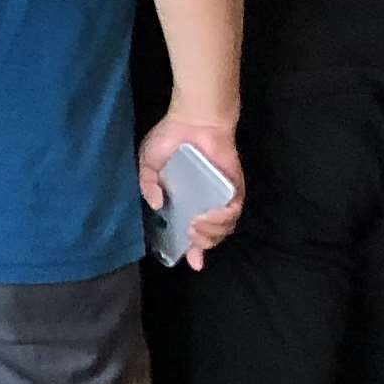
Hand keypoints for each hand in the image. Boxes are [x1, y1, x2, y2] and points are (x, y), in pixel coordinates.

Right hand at [139, 113, 243, 266]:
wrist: (193, 119)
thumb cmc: (170, 138)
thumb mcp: (148, 163)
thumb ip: (148, 185)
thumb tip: (156, 205)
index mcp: (187, 200)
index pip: (193, 232)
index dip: (194, 251)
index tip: (193, 263)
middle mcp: (206, 202)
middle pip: (212, 235)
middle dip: (204, 243)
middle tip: (191, 237)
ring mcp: (221, 195)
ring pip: (226, 227)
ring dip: (213, 233)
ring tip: (197, 227)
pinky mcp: (234, 187)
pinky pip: (235, 210)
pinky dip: (225, 217)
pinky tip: (212, 215)